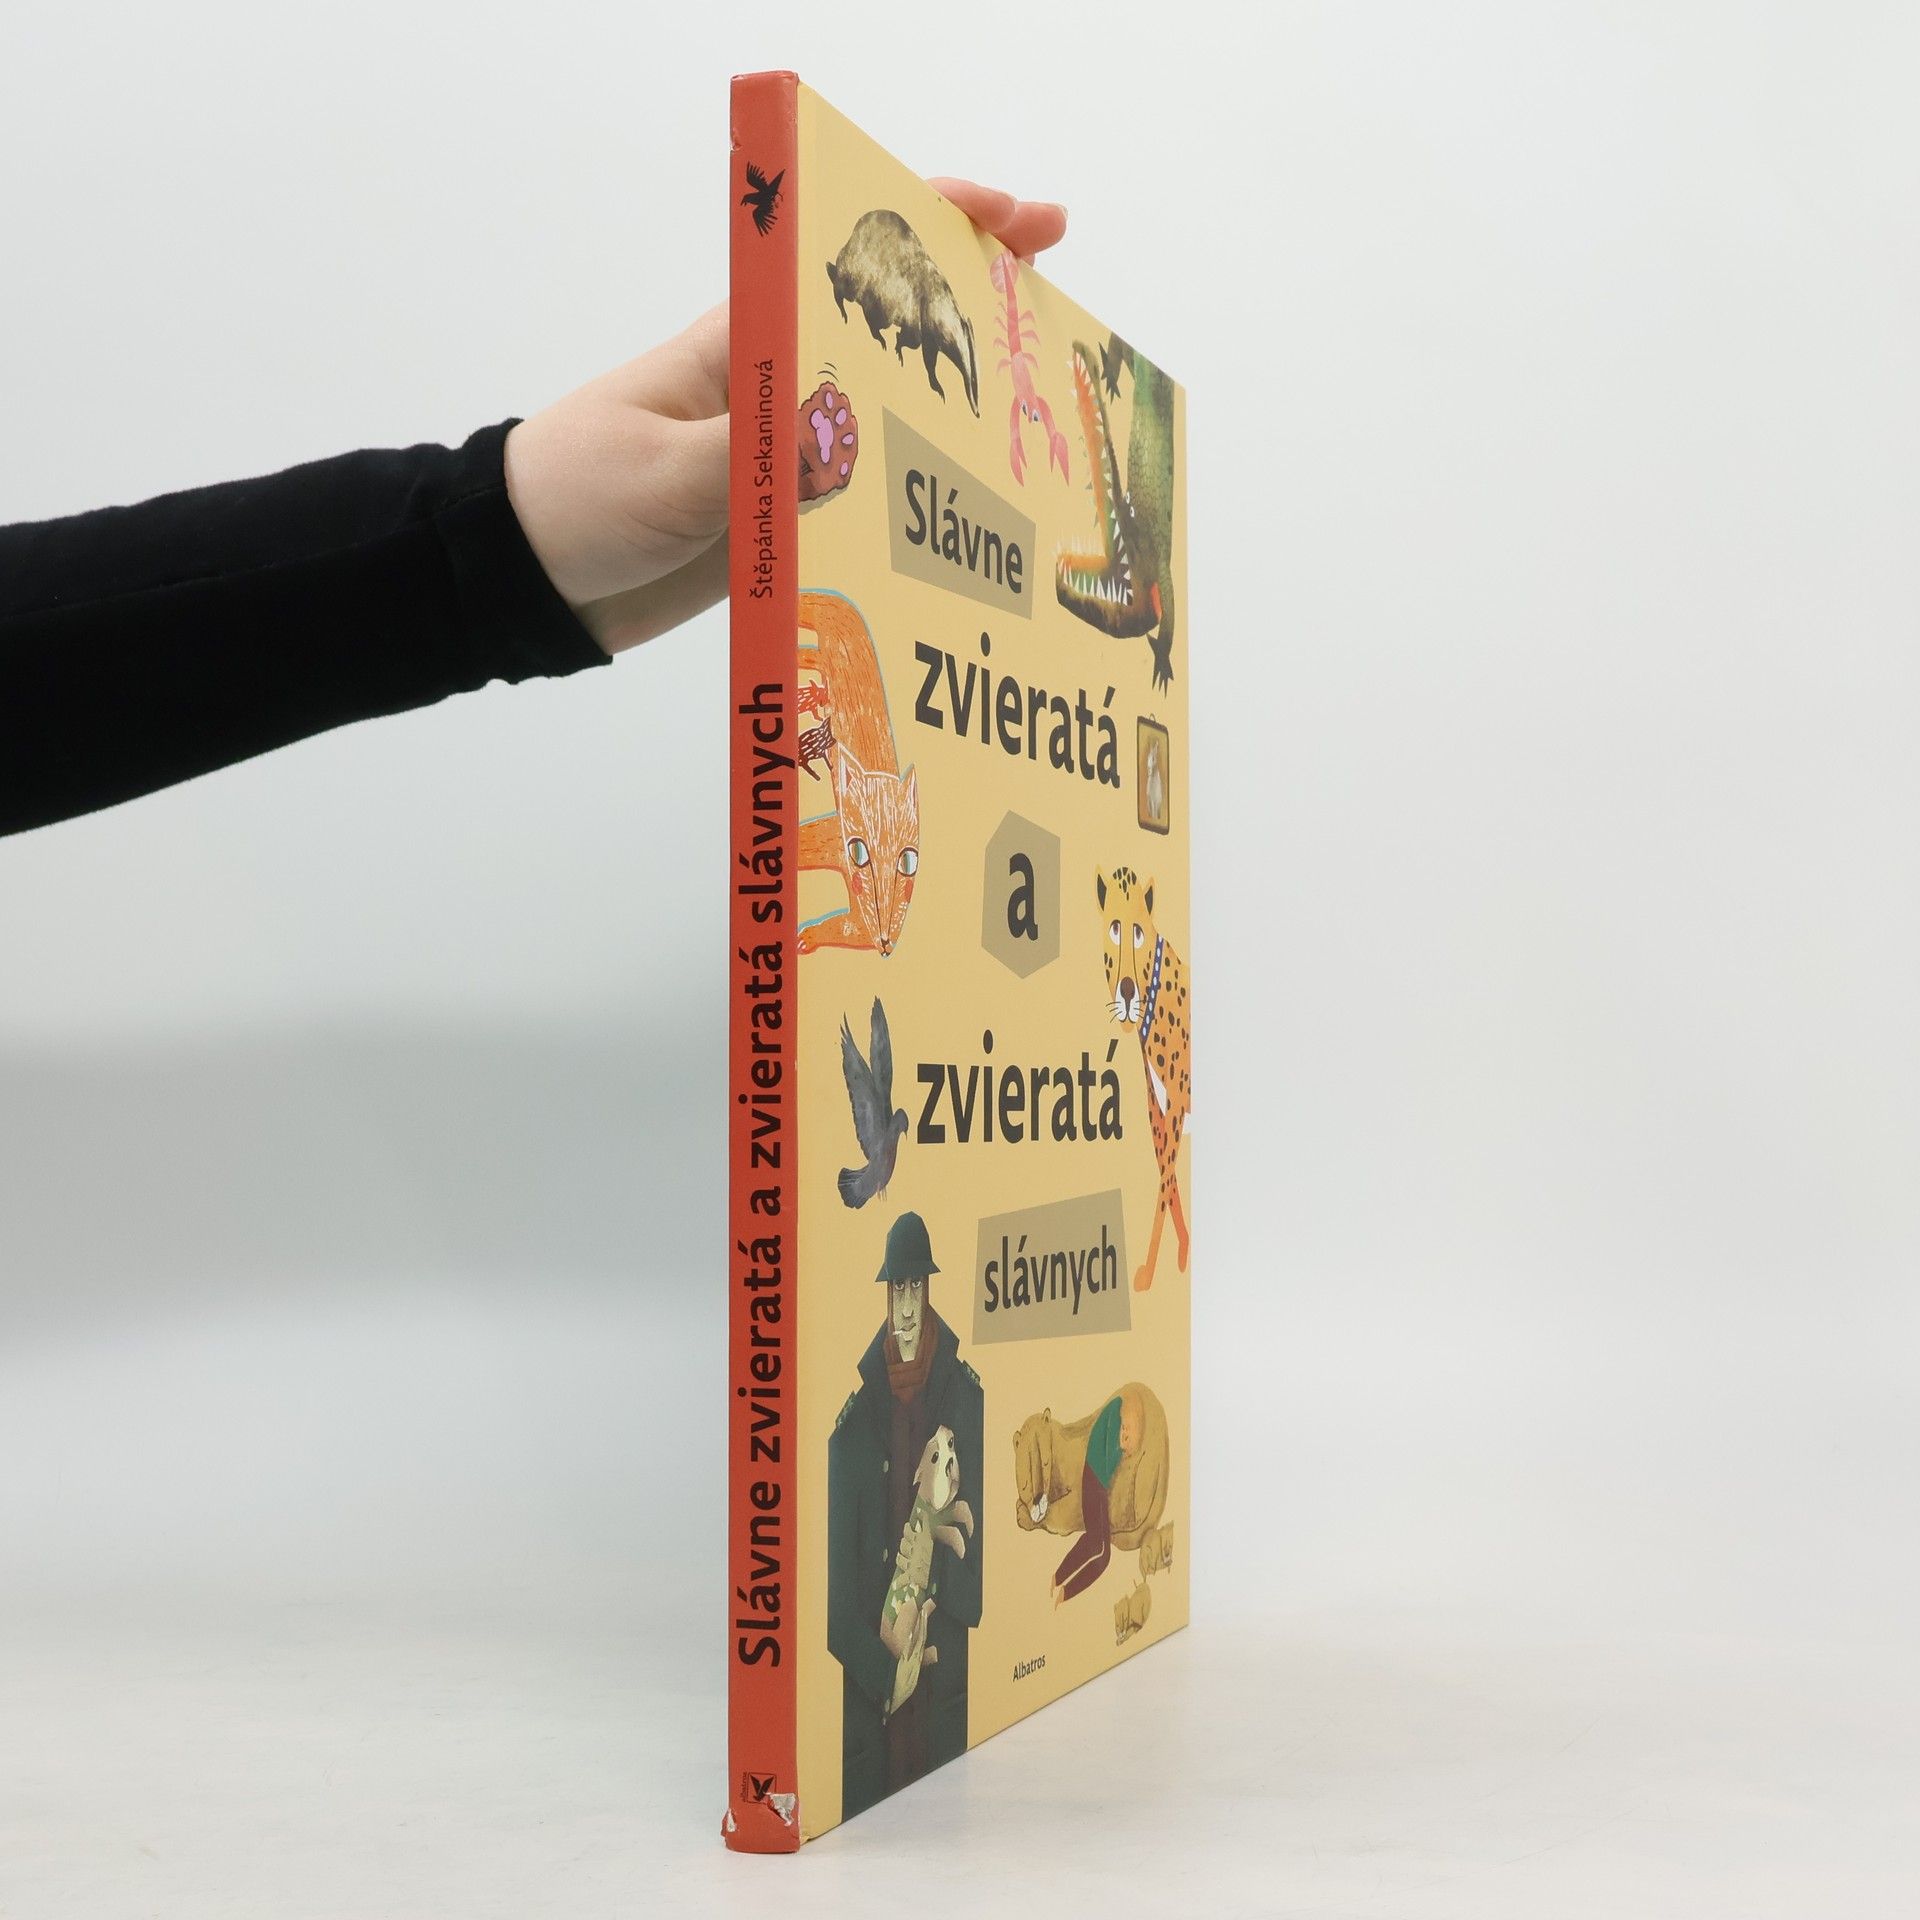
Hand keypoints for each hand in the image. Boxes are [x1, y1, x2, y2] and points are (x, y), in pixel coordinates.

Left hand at [504, 181, 1067, 655]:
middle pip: (895, 333)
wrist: (524, 579)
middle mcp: (778, 389)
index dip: (941, 223)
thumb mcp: (662, 472)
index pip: (848, 251)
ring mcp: (787, 459)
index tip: (1020, 221)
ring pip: (894, 423)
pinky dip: (922, 507)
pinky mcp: (787, 524)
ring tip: (1045, 431)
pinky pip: (868, 506)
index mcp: (742, 341)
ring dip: (963, 421)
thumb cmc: (572, 498)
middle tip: (1062, 322)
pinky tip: (976, 528)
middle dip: (979, 315)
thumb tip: (847, 433)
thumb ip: (752, 454)